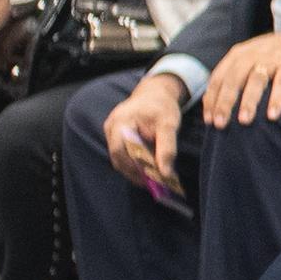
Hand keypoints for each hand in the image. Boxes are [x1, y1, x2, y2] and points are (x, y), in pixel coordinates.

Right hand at [101, 73, 186, 191]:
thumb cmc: (162, 107)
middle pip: (118, 158)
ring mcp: (110, 132)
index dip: (134, 168)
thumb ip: (167, 149)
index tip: (151, 181)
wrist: (155, 93)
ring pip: (119, 158)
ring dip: (134, 171)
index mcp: (121, 122)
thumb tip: (166, 174)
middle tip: (154, 186)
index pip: (121, 151)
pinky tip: (148, 171)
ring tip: (153, 181)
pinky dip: (133, 164)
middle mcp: (111, 127)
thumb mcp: (169, 125)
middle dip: (135, 173)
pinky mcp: (115, 136)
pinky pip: (121, 154)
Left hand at [205, 31, 280, 123]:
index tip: (209, 120)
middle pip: (233, 80)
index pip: (218, 78)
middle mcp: (252, 56)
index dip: (212, 99)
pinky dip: (276, 99)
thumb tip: (212, 104)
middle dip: (225, 102)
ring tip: (244, 121)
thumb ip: (232, 76)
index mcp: (237, 55)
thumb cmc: (272, 56)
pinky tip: (272, 115)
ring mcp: (272, 60)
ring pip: (256, 81)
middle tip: (220, 123)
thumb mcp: (248, 59)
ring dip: (248, 101)